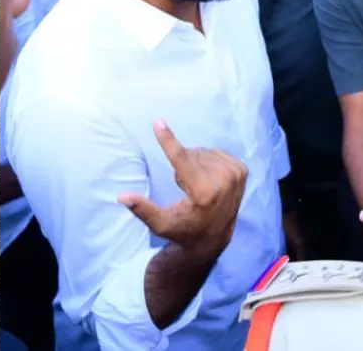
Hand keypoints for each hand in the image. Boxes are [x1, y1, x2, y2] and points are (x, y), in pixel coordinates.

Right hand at [118, 120, 247, 259]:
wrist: (214, 240)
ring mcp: (236, 174)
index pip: (183, 159)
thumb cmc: (183, 231)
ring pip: (201, 152)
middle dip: (182, 166)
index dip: (168, 141)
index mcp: (205, 193)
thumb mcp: (161, 225)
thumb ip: (142, 209)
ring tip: (197, 186)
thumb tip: (121, 197)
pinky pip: (214, 152)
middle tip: (186, 189)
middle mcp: (224, 181)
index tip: (158, 123)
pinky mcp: (242, 170)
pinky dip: (207, 162)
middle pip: (190, 154)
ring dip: (194, 164)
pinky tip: (208, 179)